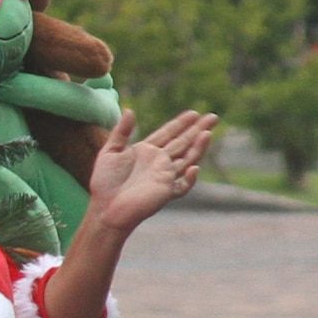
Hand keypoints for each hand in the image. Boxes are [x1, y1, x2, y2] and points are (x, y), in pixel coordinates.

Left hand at [87, 109, 217, 235]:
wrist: (105, 207)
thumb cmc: (104, 182)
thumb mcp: (110, 151)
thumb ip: (121, 131)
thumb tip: (130, 110)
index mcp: (147, 151)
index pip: (168, 134)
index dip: (181, 123)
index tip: (194, 113)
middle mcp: (159, 162)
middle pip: (182, 143)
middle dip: (197, 130)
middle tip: (213, 117)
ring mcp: (164, 177)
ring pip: (187, 160)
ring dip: (198, 147)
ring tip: (207, 133)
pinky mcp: (165, 192)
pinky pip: (182, 186)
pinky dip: (190, 179)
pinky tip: (194, 168)